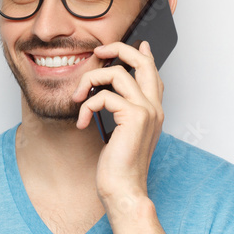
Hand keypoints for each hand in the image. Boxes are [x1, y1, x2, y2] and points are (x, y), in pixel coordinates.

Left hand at [71, 40, 164, 209]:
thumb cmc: (118, 165)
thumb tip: (109, 91)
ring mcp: (147, 110)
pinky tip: (82, 123)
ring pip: (116, 74)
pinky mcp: (134, 117)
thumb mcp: (120, 132)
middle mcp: (155, 107)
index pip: (152, 71)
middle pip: (141, 60)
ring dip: (89, 82)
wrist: (123, 189)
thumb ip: (120, 109)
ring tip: (78, 99)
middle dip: (117, 49)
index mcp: (154, 110)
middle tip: (97, 52)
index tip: (129, 44)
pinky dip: (86, 107)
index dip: (140, 53)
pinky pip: (104, 96)